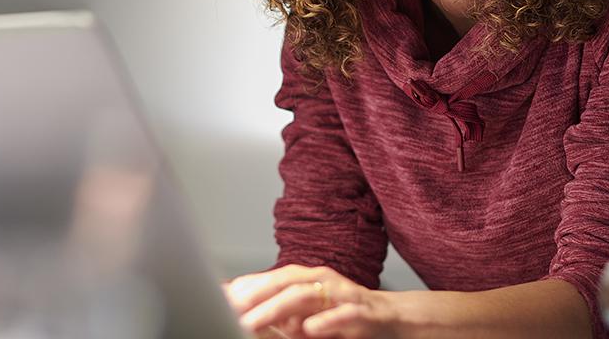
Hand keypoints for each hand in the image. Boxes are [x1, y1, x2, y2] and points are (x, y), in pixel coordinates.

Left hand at [223, 264, 410, 338]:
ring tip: (251, 322)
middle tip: (228, 311)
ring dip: (274, 309)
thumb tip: (246, 318)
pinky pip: (342, 314)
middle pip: (280, 282)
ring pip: (304, 296)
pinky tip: (308, 329)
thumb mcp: (307, 317)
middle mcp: (321, 280)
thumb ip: (279, 316)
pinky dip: (324, 321)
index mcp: (306, 279)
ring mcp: (342, 294)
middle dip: (251, 296)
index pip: (268, 278)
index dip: (242, 286)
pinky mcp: (362, 312)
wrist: (392, 318)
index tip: (217, 296)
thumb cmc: (345, 316)